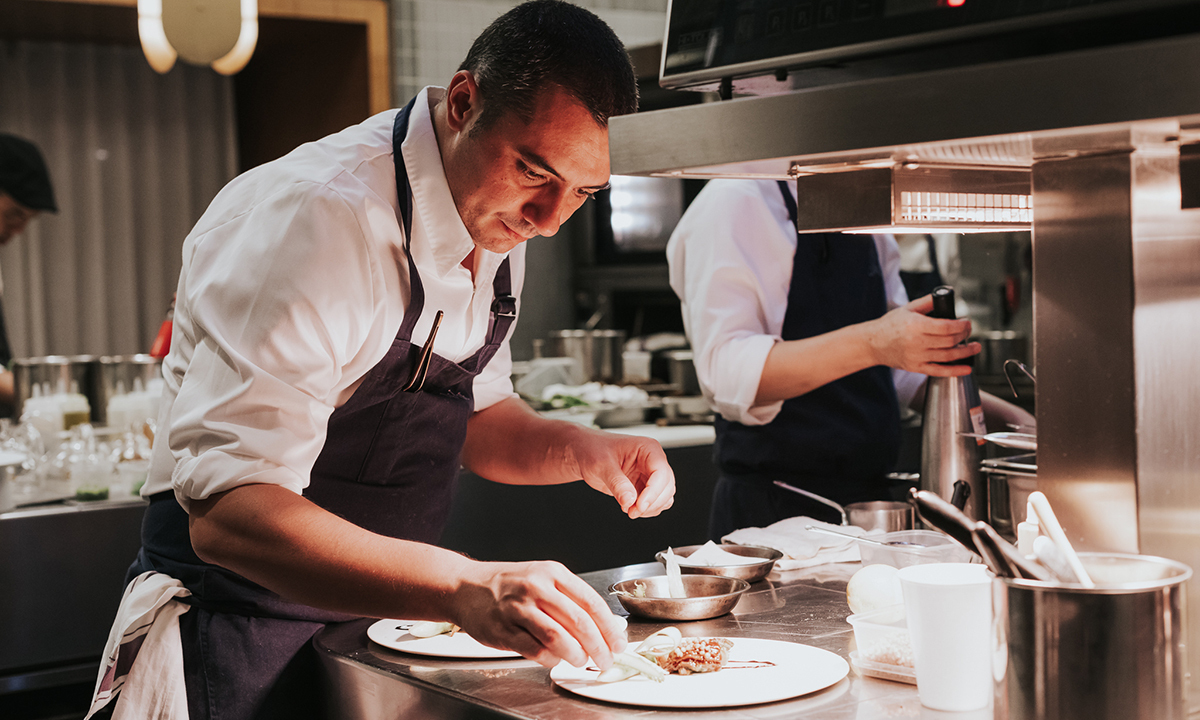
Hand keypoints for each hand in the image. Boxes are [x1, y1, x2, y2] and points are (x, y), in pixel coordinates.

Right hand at [453, 559, 627, 669]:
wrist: (466, 587)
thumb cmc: (508, 584)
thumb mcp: (542, 578)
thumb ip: (570, 599)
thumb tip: (604, 625)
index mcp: (552, 573)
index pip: (591, 602)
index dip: (609, 627)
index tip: (618, 643)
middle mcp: (536, 587)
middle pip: (579, 622)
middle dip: (598, 646)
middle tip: (605, 659)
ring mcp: (518, 609)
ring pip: (558, 638)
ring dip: (576, 655)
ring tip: (581, 660)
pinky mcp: (503, 630)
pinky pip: (535, 650)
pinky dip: (551, 659)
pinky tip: (555, 659)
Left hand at [567, 429, 675, 518]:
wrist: (584, 454)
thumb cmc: (593, 450)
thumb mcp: (602, 465)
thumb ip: (617, 483)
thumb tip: (630, 500)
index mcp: (647, 448)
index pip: (661, 472)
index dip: (654, 491)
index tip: (639, 505)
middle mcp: (652, 461)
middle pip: (667, 487)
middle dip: (651, 503)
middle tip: (632, 511)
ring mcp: (649, 475)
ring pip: (664, 497)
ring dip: (649, 508)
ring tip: (628, 509)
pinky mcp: (644, 487)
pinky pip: (655, 503)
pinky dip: (646, 510)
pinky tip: (630, 508)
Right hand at [868, 295, 979, 375]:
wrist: (873, 344)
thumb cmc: (889, 326)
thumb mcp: (907, 309)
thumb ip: (927, 302)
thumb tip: (945, 294)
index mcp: (915, 325)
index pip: (946, 327)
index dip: (961, 325)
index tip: (967, 322)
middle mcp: (917, 342)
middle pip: (950, 341)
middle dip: (964, 336)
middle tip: (969, 331)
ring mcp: (917, 356)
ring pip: (948, 356)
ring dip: (965, 352)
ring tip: (975, 348)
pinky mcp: (916, 367)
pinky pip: (939, 371)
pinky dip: (955, 371)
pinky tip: (966, 368)